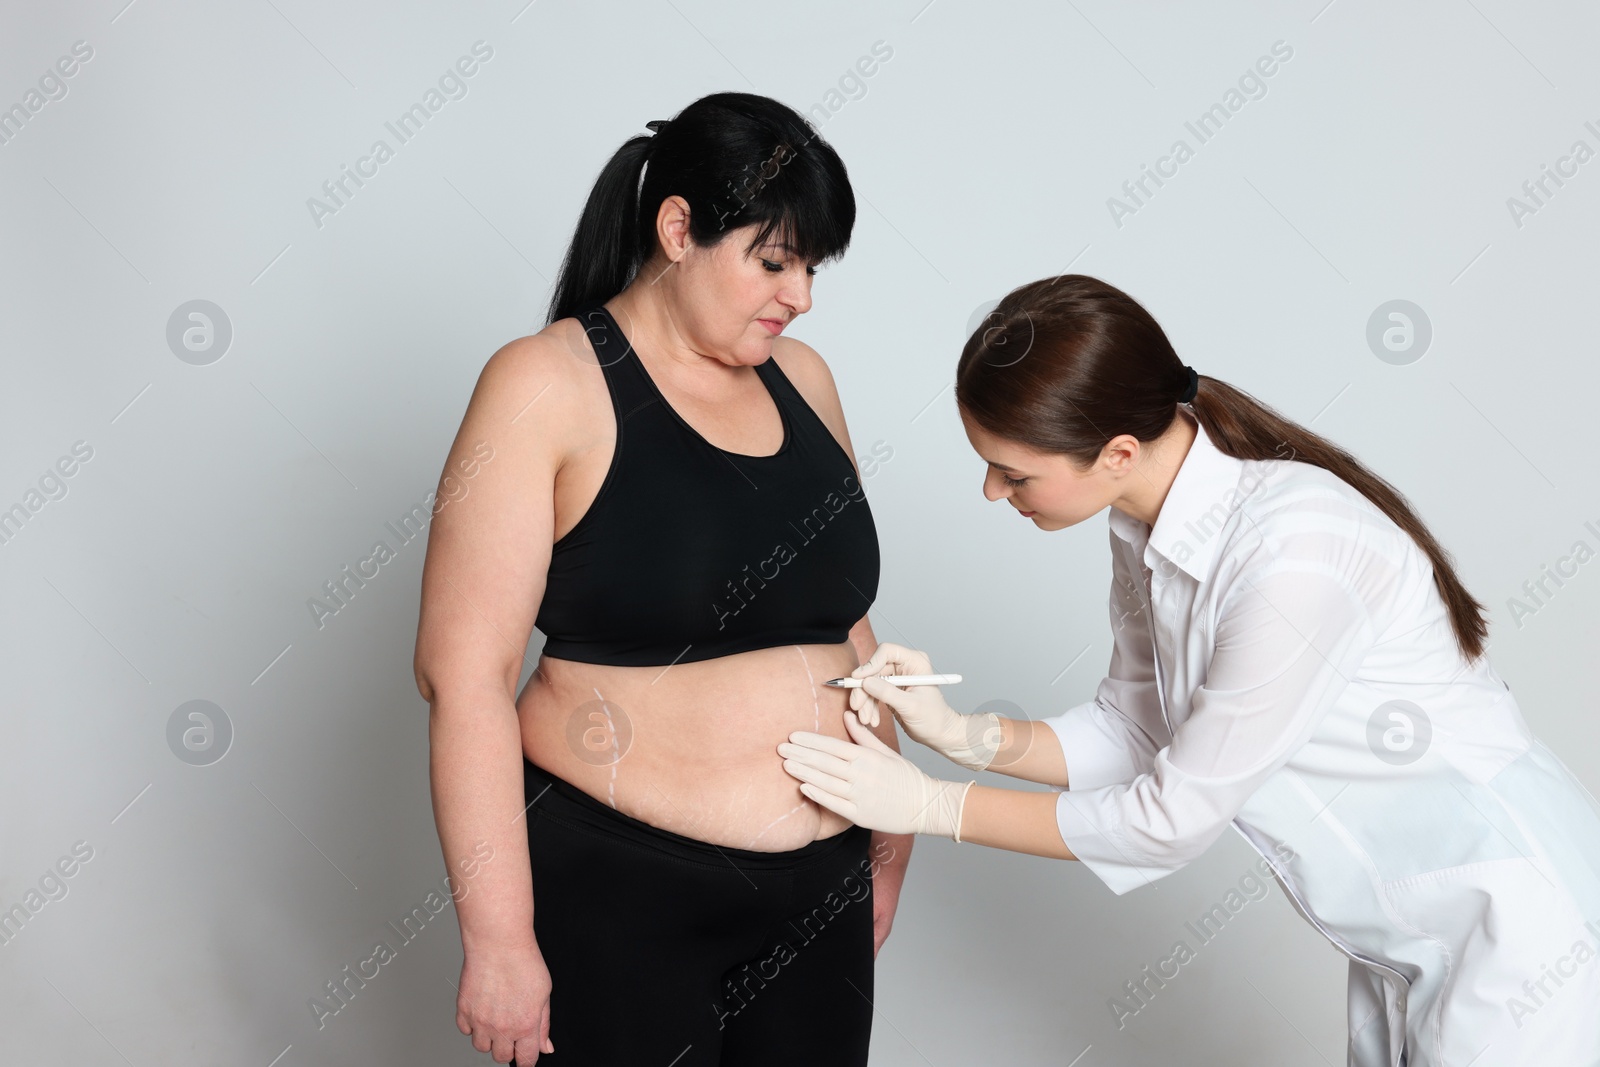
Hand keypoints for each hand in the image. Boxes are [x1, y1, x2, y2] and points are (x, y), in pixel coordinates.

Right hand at [455, 938, 555, 1063]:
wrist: (498, 943)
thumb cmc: (523, 961)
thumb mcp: (545, 992)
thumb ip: (544, 1024)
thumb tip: (545, 1046)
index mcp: (526, 1025)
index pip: (525, 1060)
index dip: (527, 1060)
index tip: (525, 1055)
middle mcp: (502, 1027)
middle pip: (501, 1057)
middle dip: (508, 1048)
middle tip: (511, 1030)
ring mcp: (480, 1021)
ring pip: (481, 1047)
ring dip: (489, 1038)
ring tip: (495, 1018)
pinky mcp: (464, 1011)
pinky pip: (465, 1031)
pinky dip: (472, 1025)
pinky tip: (482, 1010)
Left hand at [780, 712, 973, 838]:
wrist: (925, 805)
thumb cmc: (906, 777)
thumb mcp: (886, 752)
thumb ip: (863, 735)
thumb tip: (846, 715)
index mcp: (867, 757)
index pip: (832, 746)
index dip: (810, 741)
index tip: (792, 737)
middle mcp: (861, 775)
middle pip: (824, 762)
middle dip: (800, 755)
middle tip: (779, 749)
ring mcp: (860, 795)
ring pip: (826, 782)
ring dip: (804, 773)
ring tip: (786, 765)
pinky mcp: (860, 815)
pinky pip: (834, 804)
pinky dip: (818, 795)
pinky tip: (803, 788)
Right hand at [850, 642, 1000, 771]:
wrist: (939, 734)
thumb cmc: (934, 718)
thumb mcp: (911, 706)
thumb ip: (888, 693)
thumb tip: (865, 682)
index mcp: (915, 662)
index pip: (886, 652)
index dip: (870, 664)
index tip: (858, 679)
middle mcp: (904, 666)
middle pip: (874, 669)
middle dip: (864, 689)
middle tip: (857, 705)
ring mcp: (896, 678)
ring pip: (870, 683)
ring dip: (865, 701)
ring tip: (866, 719)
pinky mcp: (890, 690)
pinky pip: (872, 694)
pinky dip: (869, 706)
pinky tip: (872, 720)